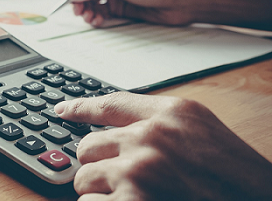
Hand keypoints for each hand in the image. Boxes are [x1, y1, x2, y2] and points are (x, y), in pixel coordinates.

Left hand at [54, 92, 271, 199]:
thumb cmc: (234, 177)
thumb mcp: (200, 132)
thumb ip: (157, 123)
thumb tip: (112, 131)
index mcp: (170, 115)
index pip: (110, 104)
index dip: (80, 108)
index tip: (62, 110)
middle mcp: (149, 138)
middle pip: (87, 148)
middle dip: (99, 167)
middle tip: (126, 183)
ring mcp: (138, 172)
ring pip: (84, 180)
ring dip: (101, 194)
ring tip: (136, 198)